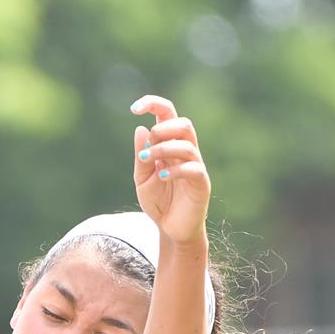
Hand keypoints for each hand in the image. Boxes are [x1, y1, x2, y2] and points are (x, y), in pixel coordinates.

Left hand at [131, 95, 210, 246]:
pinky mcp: (201, 184)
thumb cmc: (159, 201)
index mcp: (170, 146)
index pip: (168, 116)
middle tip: (148, 144)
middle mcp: (186, 152)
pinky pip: (194, 169)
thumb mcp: (142, 178)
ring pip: (187, 145)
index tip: (133, 108)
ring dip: (163, 148)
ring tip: (148, 160)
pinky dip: (175, 170)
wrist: (171, 228)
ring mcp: (195, 167)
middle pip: (184, 124)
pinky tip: (161, 177)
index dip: (153, 105)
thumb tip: (141, 128)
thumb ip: (141, 155)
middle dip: (164, 128)